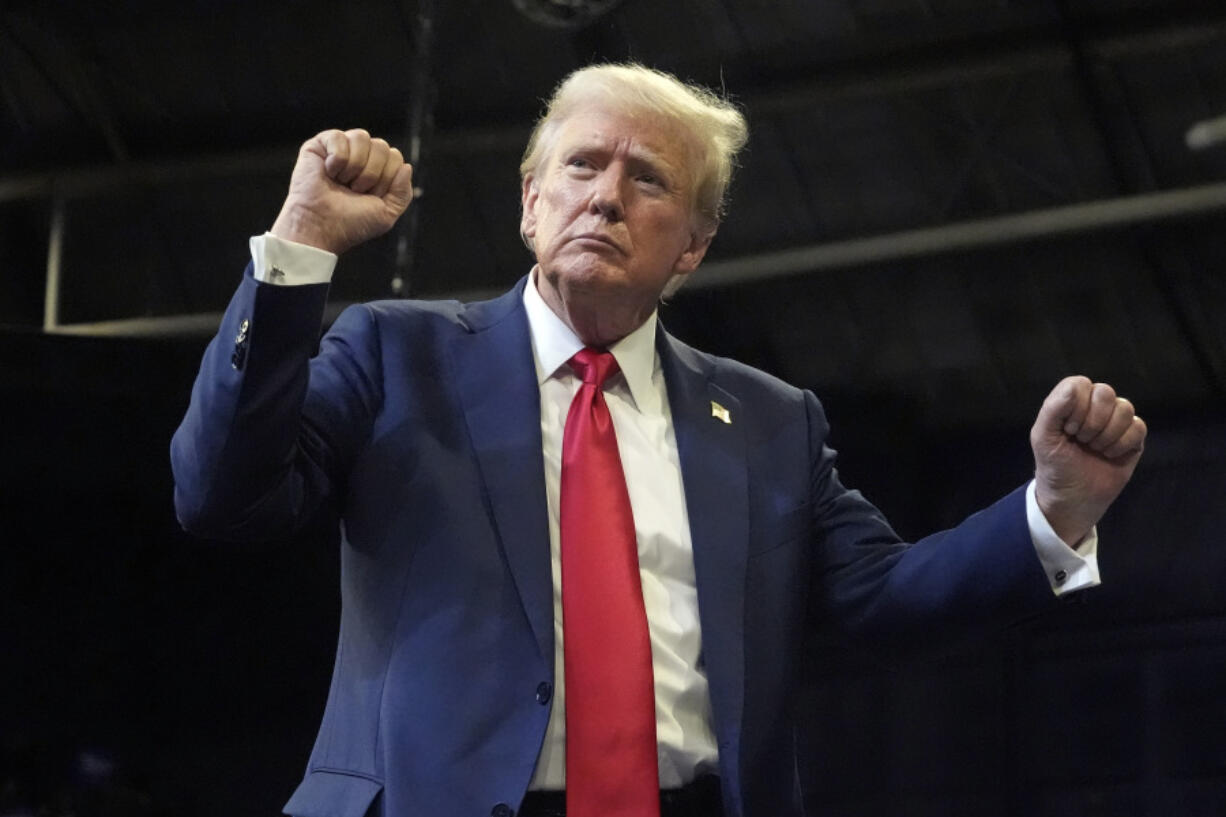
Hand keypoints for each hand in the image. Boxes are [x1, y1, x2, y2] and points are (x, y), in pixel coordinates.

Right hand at [270, 128, 414, 254]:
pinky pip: (339, 137)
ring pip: (362, 137)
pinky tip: (328, 173)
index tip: (370, 196)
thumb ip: (403, 192)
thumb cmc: (351, 223)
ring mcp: (341, 149)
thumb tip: (406, 166)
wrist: (321, 227)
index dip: (386, 179)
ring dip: (355, 167)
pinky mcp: (320, 144)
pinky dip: (337, 160)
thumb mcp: (387, 213)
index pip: (395, 158)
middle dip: (371, 174)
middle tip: (354, 190)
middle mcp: (360, 156)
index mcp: (377, 170)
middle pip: (382, 146)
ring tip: (342, 182)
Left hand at [1030, 376, 1146, 544]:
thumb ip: (1053, 409)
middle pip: (1105, 392)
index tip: (1068, 429)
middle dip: (1092, 422)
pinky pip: (1138, 426)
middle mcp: (1095, 406)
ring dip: (1106, 435)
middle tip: (1082, 440)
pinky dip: (1122, 444)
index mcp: (1070, 402)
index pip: (1080, 384)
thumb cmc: (1054, 465)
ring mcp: (1116, 421)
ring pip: (1124, 408)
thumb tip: (1073, 388)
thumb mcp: (1043, 437)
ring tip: (1095, 449)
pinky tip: (1110, 455)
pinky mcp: (1134, 438)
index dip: (1076, 406)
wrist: (1073, 498)